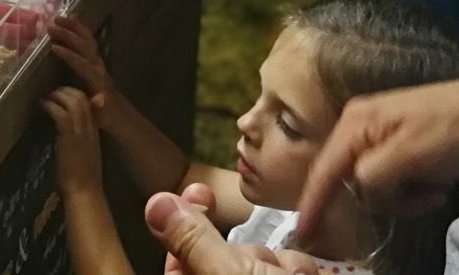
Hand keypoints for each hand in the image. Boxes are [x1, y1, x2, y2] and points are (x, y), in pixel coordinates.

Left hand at [41, 87, 103, 197]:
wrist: (85, 192)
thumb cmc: (82, 179)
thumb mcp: (84, 153)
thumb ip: (78, 141)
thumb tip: (67, 134)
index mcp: (95, 131)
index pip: (89, 103)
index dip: (76, 94)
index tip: (64, 94)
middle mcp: (90, 127)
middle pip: (82, 97)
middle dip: (66, 90)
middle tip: (53, 93)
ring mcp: (81, 130)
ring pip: (73, 101)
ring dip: (58, 95)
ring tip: (47, 97)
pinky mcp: (69, 136)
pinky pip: (61, 113)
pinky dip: (51, 105)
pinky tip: (42, 104)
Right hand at [48, 16, 113, 105]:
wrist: (118, 113)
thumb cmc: (103, 116)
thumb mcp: (98, 114)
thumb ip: (96, 106)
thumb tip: (96, 98)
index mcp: (96, 79)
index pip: (81, 63)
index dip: (68, 55)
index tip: (53, 47)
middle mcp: (98, 66)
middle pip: (84, 46)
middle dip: (68, 35)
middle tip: (50, 27)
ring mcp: (98, 61)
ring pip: (87, 39)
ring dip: (74, 27)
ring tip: (58, 18)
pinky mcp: (95, 59)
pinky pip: (88, 39)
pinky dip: (81, 28)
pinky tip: (73, 18)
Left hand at [146, 187, 318, 274]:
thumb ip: (193, 242)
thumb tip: (156, 206)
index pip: (178, 267)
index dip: (186, 228)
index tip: (199, 192)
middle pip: (226, 260)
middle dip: (248, 253)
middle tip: (265, 266)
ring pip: (262, 263)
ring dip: (280, 263)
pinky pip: (292, 272)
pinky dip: (301, 272)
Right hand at [294, 75, 458, 253]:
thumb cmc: (447, 127)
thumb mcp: (409, 154)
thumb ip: (373, 175)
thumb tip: (359, 192)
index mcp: (354, 125)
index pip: (324, 170)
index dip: (311, 202)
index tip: (301, 231)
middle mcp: (359, 127)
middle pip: (353, 181)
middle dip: (386, 199)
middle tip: (422, 198)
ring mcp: (378, 134)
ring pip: (376, 184)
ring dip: (404, 196)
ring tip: (434, 188)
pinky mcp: (397, 143)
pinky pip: (392, 178)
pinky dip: (413, 187)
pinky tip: (435, 182)